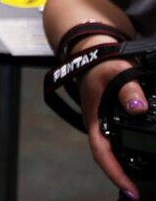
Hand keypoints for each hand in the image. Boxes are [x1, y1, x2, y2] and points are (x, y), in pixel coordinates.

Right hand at [78, 52, 147, 197]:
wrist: (92, 52)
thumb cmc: (99, 63)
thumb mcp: (115, 71)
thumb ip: (128, 88)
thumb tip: (139, 107)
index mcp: (95, 120)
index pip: (103, 153)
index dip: (116, 174)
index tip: (131, 191)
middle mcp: (99, 125)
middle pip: (111, 157)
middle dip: (125, 175)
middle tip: (141, 189)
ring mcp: (105, 122)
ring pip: (117, 149)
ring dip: (130, 163)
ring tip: (146, 175)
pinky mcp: (112, 118)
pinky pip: (121, 139)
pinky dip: (133, 149)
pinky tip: (146, 151)